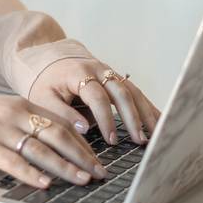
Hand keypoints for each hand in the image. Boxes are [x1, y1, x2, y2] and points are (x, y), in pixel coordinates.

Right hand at [0, 92, 107, 188]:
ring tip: (81, 179)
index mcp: (21, 105)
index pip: (60, 122)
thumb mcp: (3, 110)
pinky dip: (30, 174)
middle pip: (56, 135)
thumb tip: (60, 139)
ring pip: (40, 150)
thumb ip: (28, 120)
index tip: (97, 157)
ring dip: (64, 167)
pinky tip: (44, 183)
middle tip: (98, 172)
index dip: (82, 142)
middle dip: (82, 156)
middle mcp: (13, 115)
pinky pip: (12, 162)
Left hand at [28, 59, 161, 145]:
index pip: (97, 97)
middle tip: (139, 140)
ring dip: (145, 112)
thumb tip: (84, 129)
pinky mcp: (115, 78)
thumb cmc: (44, 83)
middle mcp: (98, 69)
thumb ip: (61, 113)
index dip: (106, 119)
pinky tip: (159, 120)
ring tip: (155, 133)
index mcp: (78, 73)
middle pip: (121, 93)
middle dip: (132, 118)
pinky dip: (147, 106)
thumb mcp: (42, 98)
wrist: (47, 62)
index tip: (112, 140)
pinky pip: (135, 91)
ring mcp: (109, 72)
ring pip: (132, 91)